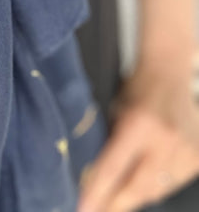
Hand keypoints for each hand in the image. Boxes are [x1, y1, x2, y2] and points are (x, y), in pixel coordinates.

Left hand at [77, 59, 198, 211]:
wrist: (168, 72)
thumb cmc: (136, 88)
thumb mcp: (114, 110)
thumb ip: (108, 143)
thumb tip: (94, 178)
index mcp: (138, 125)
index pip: (112, 168)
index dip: (97, 193)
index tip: (83, 210)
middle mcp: (165, 140)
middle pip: (137, 188)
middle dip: (115, 203)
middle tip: (99, 208)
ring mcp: (185, 150)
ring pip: (157, 190)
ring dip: (136, 194)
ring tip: (119, 193)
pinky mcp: (196, 156)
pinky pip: (173, 183)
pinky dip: (157, 185)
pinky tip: (144, 177)